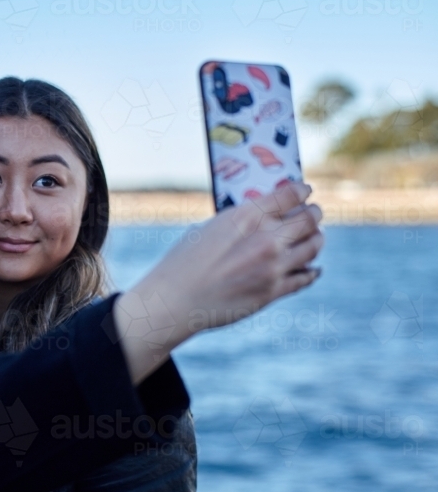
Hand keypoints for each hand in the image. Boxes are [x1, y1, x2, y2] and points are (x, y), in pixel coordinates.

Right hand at [115, 181, 323, 383]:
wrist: (175, 301)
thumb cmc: (183, 262)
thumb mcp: (209, 229)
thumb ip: (240, 222)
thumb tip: (262, 219)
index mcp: (247, 216)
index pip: (290, 194)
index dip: (301, 190)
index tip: (305, 190)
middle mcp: (266, 239)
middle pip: (309, 219)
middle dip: (314, 213)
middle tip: (314, 213)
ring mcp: (273, 267)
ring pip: (313, 246)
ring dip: (317, 239)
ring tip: (315, 237)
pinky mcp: (273, 291)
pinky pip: (305, 278)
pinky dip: (312, 271)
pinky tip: (312, 268)